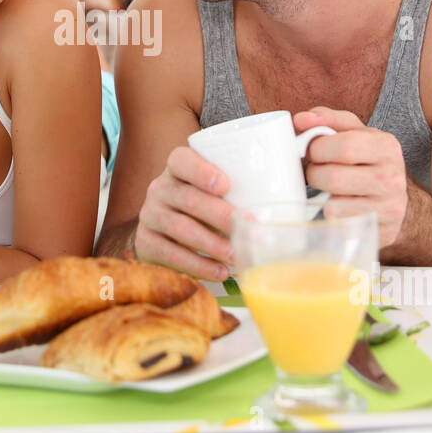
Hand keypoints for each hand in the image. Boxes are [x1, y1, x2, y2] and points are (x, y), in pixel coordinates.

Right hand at [134, 146, 235, 280]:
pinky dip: (198, 265)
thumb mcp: (214, 193)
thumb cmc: (203, 209)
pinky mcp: (145, 242)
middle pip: (188, 198)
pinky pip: (171, 254)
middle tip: (248, 227)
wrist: (165, 234)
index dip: (201, 171)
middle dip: (220, 215)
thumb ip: (240, 190)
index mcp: (177, 169)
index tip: (225, 185)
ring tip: (237, 255)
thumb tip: (286, 194)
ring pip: (181, 228)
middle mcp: (159, 188)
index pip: (181, 160)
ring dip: (213, 244)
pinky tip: (219, 272)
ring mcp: (150, 215)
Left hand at [295, 107, 407, 248]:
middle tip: (315, 172)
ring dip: (320, 195)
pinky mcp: (379, 231)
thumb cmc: (366, 163)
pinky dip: (329, 214)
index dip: (317, 148)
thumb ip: (327, 120)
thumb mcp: (354, 134)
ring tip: (326, 188)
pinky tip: (337, 206)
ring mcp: (388, 208)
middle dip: (314, 174)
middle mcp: (392, 177)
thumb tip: (301, 119)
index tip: (312, 150)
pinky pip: (338, 223)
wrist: (395, 203)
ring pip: (333, 203)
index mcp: (386, 146)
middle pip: (334, 177)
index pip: (344, 146)